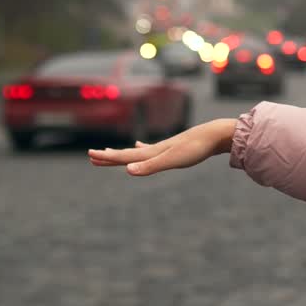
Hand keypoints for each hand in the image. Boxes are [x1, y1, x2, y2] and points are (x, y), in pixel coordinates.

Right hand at [88, 118, 237, 175]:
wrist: (215, 135)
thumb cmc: (195, 149)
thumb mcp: (172, 161)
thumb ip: (150, 166)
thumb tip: (127, 171)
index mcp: (153, 153)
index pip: (125, 156)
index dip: (107, 158)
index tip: (90, 156)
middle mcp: (156, 149)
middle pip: (128, 153)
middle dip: (110, 156)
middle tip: (93, 156)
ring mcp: (165, 147)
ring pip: (139, 151)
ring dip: (124, 153)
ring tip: (113, 151)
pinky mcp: (175, 147)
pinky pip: (153, 149)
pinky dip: (144, 149)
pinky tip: (143, 146)